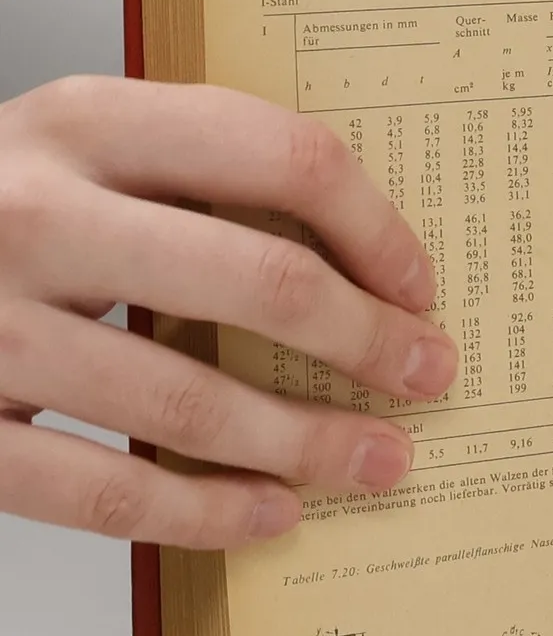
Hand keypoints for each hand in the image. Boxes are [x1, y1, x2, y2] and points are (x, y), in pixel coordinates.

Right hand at [0, 77, 457, 547]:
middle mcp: (32, 210)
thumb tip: (364, 262)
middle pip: (258, 282)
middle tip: (430, 378)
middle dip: (367, 342)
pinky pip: (103, 488)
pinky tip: (269, 514)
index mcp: (82, 121)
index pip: (278, 155)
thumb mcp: (78, 152)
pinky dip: (204, 511)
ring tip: (379, 462)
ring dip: (307, 441)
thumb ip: (192, 178)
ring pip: (189, 399)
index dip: (375, 227)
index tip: (420, 286)